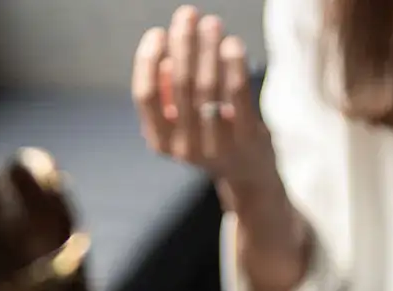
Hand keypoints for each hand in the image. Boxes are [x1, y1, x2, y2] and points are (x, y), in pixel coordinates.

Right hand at [132, 6, 277, 200]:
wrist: (248, 173)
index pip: (145, 95)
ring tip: (211, 23)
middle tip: (187, 14)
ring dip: (208, 47)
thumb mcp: (180, 123)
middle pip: (179, 84)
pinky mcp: (245, 141)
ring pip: (207, 86)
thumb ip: (169, 94)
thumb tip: (164, 57)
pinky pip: (236, 95)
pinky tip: (232, 44)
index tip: (158, 33)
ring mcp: (216, 147)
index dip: (148, 60)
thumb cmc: (210, 136)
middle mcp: (185, 148)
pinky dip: (233, 65)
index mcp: (161, 142)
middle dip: (182, 42)